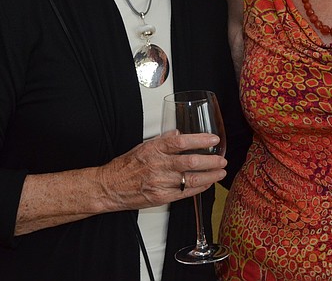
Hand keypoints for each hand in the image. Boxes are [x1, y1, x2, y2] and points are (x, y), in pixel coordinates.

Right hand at [97, 131, 226, 211]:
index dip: (200, 139)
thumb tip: (179, 133)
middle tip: (222, 159)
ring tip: (220, 172)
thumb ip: (163, 140)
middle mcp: (158, 165)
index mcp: (154, 149)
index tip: (213, 139)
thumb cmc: (125, 166)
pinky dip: (199, 188)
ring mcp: (160, 182)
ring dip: (210, 176)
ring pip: (191, 179)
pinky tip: (207, 183)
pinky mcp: (161, 197)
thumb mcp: (143, 146)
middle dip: (211, 161)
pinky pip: (185, 193)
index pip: (181, 142)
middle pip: (190, 161)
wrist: (109, 187)